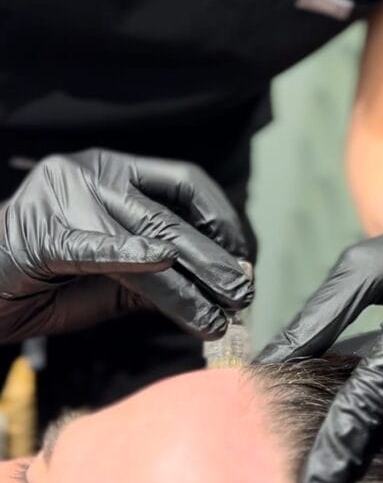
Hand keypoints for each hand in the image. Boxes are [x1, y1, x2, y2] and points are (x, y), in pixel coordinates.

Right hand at [0, 149, 254, 342]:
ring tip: (219, 312)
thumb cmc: (40, 276)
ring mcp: (69, 197)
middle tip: (242, 292)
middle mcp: (95, 172)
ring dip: (191, 280)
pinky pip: (98, 247)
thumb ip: (153, 276)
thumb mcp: (106, 273)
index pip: (184, 181)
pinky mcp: (45, 235)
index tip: (243, 254)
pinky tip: (165, 267)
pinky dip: (134, 256)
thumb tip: (213, 288)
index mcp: (113, 169)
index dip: (221, 217)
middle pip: (171, 216)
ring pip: (147, 236)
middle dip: (215, 258)